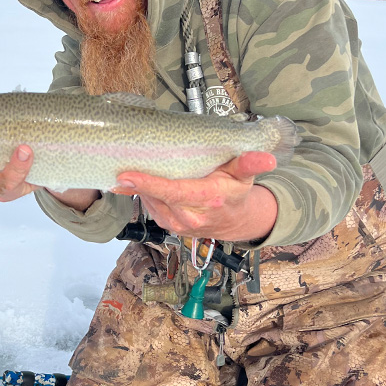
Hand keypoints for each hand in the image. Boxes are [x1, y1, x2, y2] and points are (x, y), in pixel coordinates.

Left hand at [112, 151, 278, 241]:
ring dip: (137, 189)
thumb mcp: (244, 174)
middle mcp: (191, 216)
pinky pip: (151, 209)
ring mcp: (179, 225)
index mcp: (207, 199)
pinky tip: (137, 182)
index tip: (125, 176)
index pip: (172, 191)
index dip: (148, 183)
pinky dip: (143, 195)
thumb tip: (267, 158)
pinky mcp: (170, 227)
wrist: (236, 222)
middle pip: (156, 197)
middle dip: (136, 183)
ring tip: (127, 168)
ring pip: (150, 204)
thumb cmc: (236, 191)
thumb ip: (250, 163)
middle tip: (118, 162)